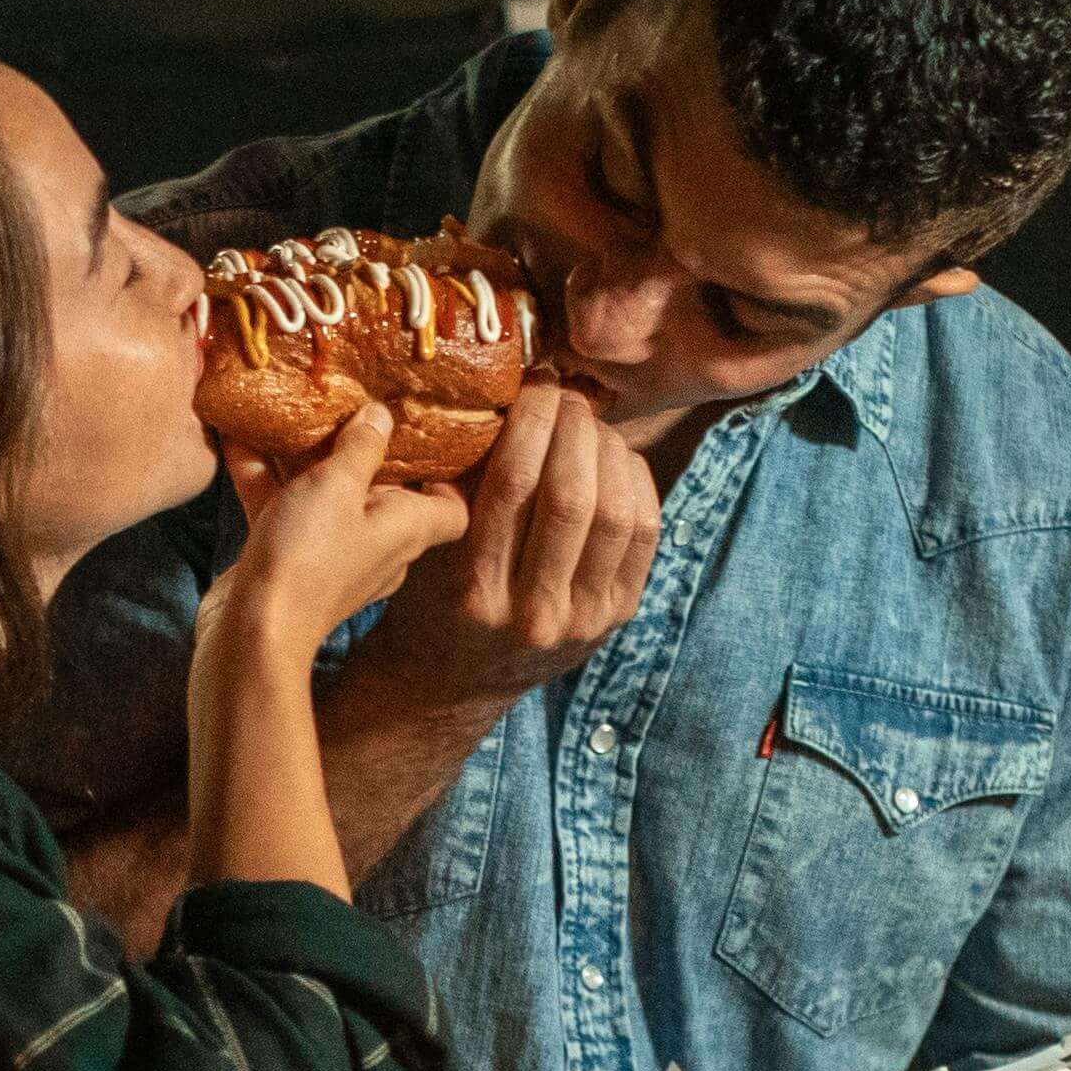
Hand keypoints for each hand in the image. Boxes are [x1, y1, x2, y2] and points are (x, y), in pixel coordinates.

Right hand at [206, 394, 471, 673]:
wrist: (253, 633)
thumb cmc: (308, 556)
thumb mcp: (337, 485)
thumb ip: (361, 445)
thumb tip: (381, 415)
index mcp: (408, 529)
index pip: (452, 510)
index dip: (447, 476)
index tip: (426, 437)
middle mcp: (378, 545)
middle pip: (384, 492)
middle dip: (363, 450)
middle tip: (348, 404)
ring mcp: (333, 556)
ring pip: (327, 497)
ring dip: (306, 459)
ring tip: (288, 413)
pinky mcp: (291, 562)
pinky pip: (285, 510)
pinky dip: (266, 479)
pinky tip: (237, 437)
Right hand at [323, 378, 661, 725]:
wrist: (452, 686)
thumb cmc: (430, 601)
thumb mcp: (427, 549)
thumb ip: (456, 487)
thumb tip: (495, 404)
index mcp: (474, 589)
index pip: (513, 485)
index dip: (532, 422)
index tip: (535, 384)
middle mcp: (532, 612)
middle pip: (572, 498)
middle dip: (575, 430)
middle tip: (568, 395)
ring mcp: (581, 620)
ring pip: (615, 514)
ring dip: (609, 452)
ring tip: (591, 424)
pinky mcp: (615, 618)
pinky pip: (643, 536)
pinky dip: (636, 485)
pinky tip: (617, 459)